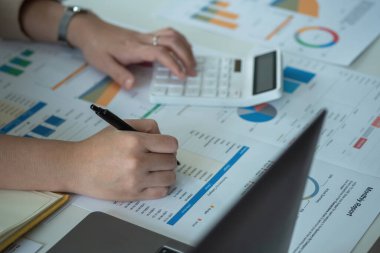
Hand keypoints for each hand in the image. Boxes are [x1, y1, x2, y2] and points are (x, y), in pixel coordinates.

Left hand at [68, 13, 196, 89]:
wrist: (89, 30)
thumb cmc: (96, 47)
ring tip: (192, 62)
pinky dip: (179, 40)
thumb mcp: (103, 64)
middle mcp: (143, 39)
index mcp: (134, 48)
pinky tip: (183, 50)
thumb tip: (132, 85)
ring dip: (185, 47)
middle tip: (193, 72)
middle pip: (171, 41)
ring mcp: (145, 36)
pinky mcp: (145, 35)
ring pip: (172, 34)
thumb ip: (119, 74)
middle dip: (186, 56)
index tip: (182, 76)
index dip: (174, 64)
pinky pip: (167, 33)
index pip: (160, 53)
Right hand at [68, 119, 177, 200]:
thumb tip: (163, 137)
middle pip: (171, 161)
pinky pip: (161, 192)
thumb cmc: (97, 147)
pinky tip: (152, 181)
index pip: (171, 144)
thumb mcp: (120, 127)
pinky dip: (161, 186)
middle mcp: (137, 160)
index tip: (164, 147)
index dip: (169, 145)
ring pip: (169, 177)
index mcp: (135, 141)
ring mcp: (136, 179)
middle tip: (158, 158)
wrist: (76, 168)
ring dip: (166, 173)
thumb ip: (145, 126)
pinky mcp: (133, 194)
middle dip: (167, 158)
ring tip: (157, 170)